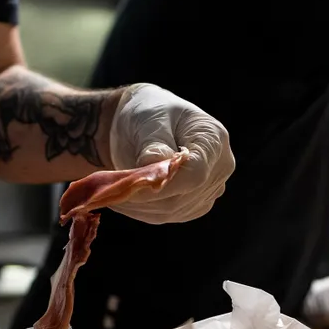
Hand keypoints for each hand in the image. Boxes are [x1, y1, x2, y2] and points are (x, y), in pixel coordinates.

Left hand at [107, 84, 234, 223]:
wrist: (142, 124)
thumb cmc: (147, 112)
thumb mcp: (149, 119)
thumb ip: (153, 143)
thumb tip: (154, 164)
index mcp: (214, 139)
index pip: (196, 174)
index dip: (164, 185)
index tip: (131, 185)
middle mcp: (219, 167)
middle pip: (183, 197)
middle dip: (144, 197)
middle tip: (109, 189)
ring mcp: (208, 189)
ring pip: (172, 210)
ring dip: (137, 205)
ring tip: (111, 190)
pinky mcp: (192, 205)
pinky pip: (166, 215)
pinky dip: (140, 210)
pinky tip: (122, 198)